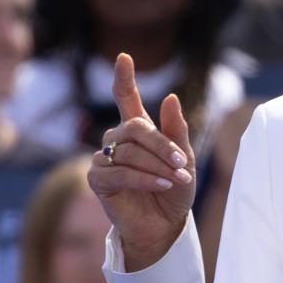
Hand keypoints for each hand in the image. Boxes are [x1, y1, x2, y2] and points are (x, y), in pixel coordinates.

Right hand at [88, 53, 196, 270]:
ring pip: (129, 152)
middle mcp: (118, 140)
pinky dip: (144, 178)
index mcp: (138, 130)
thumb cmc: (175, 191)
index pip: (125, 97)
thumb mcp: (184, 160)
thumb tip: (170, 97)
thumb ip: (176, 131)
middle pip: (135, 128)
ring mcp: (105, 159)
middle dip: (162, 145)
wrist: (165, 226)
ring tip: (177, 179)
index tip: (124, 57)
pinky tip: (162, 184)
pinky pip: (120, 172)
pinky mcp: (97, 180)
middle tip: (183, 163)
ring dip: (157, 166)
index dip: (124, 77)